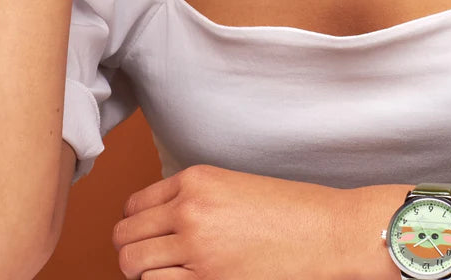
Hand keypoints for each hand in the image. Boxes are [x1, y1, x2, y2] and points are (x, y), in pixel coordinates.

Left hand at [111, 163, 353, 279]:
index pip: (133, 205)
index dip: (135, 224)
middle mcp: (189, 210)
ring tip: (166, 272)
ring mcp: (196, 248)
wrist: (326, 231)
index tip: (145, 235)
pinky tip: (184, 279)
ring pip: (132, 265)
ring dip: (142, 272)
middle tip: (150, 258)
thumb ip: (194, 198)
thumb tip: (162, 223)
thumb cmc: (290, 210)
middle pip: (124, 236)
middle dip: (132, 249)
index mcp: (196, 180)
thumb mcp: (233, 186)